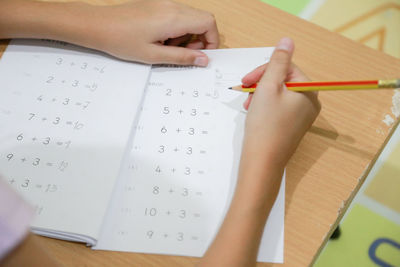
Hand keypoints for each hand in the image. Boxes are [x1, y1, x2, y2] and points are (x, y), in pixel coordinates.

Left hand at [86, 0, 218, 65]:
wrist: (99, 25)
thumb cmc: (122, 41)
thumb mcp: (154, 55)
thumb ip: (182, 57)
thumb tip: (204, 60)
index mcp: (174, 18)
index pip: (208, 23)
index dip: (212, 40)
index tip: (203, 54)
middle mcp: (172, 6)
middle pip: (202, 18)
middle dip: (200, 39)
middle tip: (183, 53)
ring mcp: (164, 3)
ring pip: (191, 17)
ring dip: (187, 34)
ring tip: (168, 46)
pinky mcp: (157, 4)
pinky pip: (178, 14)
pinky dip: (177, 28)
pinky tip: (161, 38)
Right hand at [241, 37, 319, 165]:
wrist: (262, 161)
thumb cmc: (265, 124)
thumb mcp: (269, 87)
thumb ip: (277, 62)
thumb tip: (287, 41)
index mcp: (309, 91)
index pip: (287, 68)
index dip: (265, 71)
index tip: (246, 80)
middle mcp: (310, 103)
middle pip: (284, 81)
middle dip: (262, 84)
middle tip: (246, 92)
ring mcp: (301, 117)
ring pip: (279, 95)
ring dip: (261, 95)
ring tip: (249, 105)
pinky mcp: (291, 127)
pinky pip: (279, 109)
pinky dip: (265, 107)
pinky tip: (254, 114)